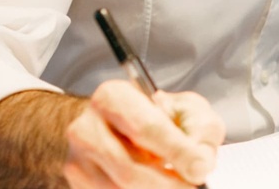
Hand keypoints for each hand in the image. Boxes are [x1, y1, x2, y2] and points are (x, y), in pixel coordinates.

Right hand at [63, 80, 225, 187]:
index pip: (147, 128)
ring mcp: (78, 160)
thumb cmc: (152, 115)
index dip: (178, 152)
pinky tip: (154, 183)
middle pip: (131, 170)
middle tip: (192, 183)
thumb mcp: (185, 108)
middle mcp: (87, 128)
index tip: (200, 168)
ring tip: (174, 179)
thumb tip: (200, 163)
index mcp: (113, 97)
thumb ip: (200, 129)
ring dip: (157, 188)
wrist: (114, 126)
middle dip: (169, 183)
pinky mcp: (79, 183)